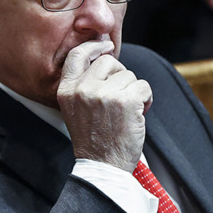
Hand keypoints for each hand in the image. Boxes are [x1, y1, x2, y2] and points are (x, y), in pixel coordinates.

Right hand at [57, 40, 152, 171]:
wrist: (103, 166)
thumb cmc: (93, 139)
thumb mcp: (75, 109)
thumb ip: (84, 84)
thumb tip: (104, 56)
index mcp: (67, 91)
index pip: (77, 56)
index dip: (93, 47)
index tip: (106, 45)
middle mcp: (83, 89)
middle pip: (108, 62)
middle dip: (119, 75)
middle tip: (121, 96)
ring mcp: (104, 94)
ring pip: (129, 75)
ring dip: (133, 91)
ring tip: (127, 112)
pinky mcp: (126, 100)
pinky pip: (143, 86)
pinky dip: (146, 99)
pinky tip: (138, 114)